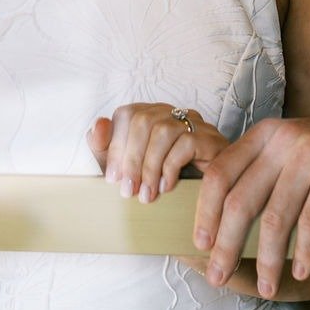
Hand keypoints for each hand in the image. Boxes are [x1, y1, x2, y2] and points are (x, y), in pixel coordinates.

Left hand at [87, 103, 228, 202]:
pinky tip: (168, 187)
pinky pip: (185, 144)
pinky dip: (171, 168)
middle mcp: (173, 113)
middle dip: (131, 159)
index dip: (116, 145)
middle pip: (142, 120)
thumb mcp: (131, 167)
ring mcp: (194, 123)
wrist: (212, 196)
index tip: (113, 179)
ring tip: (147, 195)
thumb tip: (97, 125)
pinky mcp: (210, 138)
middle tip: (129, 191)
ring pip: (162, 131)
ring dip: (150, 167)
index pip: (127, 114)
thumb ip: (108, 149)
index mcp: (152, 115)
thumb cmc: (168, 178)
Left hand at [192, 114, 309, 298]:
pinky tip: (301, 271)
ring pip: (275, 217)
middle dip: (226, 245)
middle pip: (240, 199)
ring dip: (267, 259)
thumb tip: (219, 223)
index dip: (205, 212)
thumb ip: (260, 174)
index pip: (220, 173)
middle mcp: (283, 139)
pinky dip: (304, 251)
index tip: (200, 244)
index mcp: (265, 135)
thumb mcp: (291, 152)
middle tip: (219, 276)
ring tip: (266, 287)